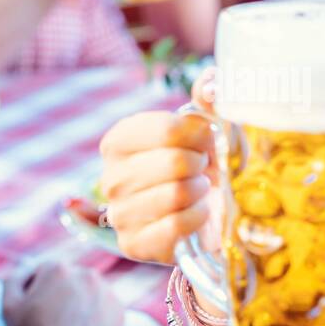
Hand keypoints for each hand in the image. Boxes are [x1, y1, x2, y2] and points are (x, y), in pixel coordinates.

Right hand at [1, 261, 124, 325]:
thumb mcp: (10, 307)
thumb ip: (14, 279)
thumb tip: (27, 266)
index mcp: (59, 268)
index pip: (44, 273)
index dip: (36, 293)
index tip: (36, 313)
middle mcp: (86, 274)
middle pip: (68, 280)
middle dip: (60, 295)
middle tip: (52, 323)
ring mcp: (106, 291)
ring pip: (88, 292)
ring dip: (79, 303)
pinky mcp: (119, 310)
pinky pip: (104, 307)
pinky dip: (95, 316)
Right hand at [99, 70, 221, 263]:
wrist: (202, 220)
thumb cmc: (199, 168)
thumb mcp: (204, 131)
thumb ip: (208, 102)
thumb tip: (213, 80)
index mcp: (119, 140)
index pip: (168, 129)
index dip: (202, 134)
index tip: (211, 140)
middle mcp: (110, 176)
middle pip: (175, 162)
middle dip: (203, 166)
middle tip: (205, 170)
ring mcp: (118, 213)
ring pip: (176, 195)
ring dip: (201, 192)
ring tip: (199, 191)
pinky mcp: (133, 245)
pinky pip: (176, 226)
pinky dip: (198, 218)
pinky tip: (197, 214)